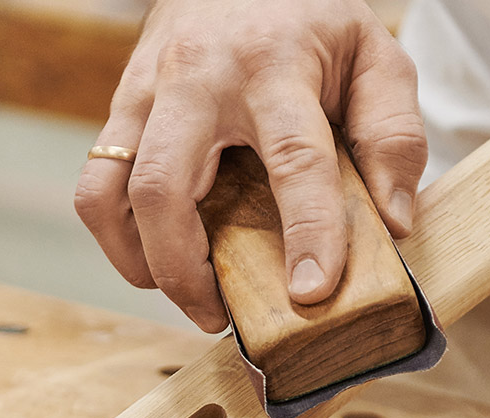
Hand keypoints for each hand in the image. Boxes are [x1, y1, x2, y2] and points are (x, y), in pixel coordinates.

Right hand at [75, 0, 426, 332]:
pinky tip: (158, 254)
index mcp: (274, 65)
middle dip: (183, 271)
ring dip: (141, 261)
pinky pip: (95, 183)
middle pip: (163, 189)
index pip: (293, 159)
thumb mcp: (374, 57)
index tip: (311, 292)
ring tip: (186, 293)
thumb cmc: (311, 18)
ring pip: (108, 192)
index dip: (306, 232)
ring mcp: (146, 90)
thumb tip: (393, 223)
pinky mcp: (120, 104)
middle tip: (219, 317)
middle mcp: (197, 77)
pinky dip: (119, 237)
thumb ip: (393, 134)